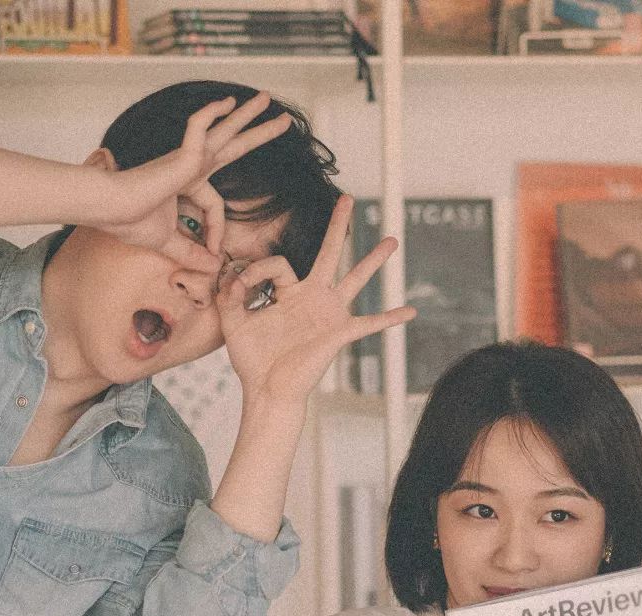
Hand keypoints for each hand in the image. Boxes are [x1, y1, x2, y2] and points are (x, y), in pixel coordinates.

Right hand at [89, 93, 292, 273]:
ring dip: (247, 115)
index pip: (215, 207)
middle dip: (257, 134)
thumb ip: (191, 253)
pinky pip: (198, 128)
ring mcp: (186, 158)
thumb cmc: (130, 221)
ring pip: (224, 131)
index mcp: (186, 185)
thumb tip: (213, 267)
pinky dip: (211, 114)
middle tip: (283, 121)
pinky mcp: (180, 156)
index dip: (218, 233)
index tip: (214, 255)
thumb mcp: (168, 242)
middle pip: (232, 147)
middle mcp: (189, 166)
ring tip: (269, 99)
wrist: (110, 210)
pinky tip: (227, 103)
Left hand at [216, 194, 415, 409]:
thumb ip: (229, 297)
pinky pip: (369, 324)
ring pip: (354, 280)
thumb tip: (232, 275)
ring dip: (373, 261)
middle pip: (329, 254)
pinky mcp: (338, 333)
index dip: (255, 271)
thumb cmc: (253, 361)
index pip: (277, 264)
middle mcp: (312, 298)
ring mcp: (328, 314)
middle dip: (338, 226)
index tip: (238, 289)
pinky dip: (390, 318)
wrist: (266, 390)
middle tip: (347, 198)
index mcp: (288, 294)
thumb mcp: (234, 323)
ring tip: (392, 241)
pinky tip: (411, 312)